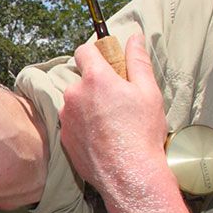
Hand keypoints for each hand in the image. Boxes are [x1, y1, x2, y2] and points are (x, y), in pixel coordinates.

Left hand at [59, 34, 180, 211]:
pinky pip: (73, 123)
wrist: (129, 176)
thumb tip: (135, 37)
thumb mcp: (148, 92)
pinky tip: (103, 139)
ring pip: (76, 102)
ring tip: (112, 125)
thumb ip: (138, 60)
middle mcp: (74, 94)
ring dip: (89, 107)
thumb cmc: (142, 133)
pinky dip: (84, 127)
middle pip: (82, 79)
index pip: (84, 50)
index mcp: (95, 78)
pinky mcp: (64, 138)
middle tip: (119, 102)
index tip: (108, 63)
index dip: (96, 54)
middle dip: (96, 85)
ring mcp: (66, 117)